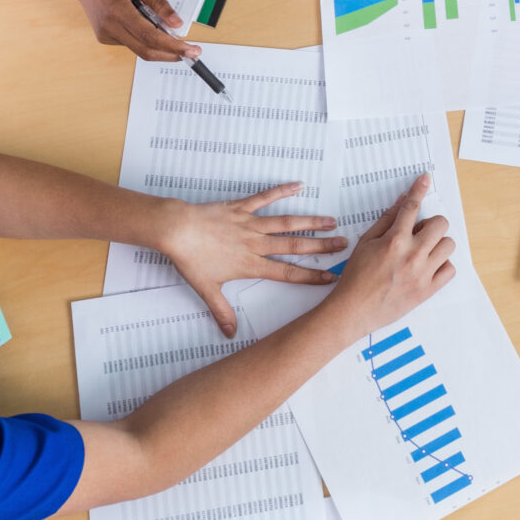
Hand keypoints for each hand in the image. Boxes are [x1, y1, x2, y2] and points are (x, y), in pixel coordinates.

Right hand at [59, 0, 195, 61]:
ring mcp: (105, 34)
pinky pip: (130, 43)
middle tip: (191, 52)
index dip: (173, 46)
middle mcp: (109, 27)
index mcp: (118, 10)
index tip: (192, 50)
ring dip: (159, 46)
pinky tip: (148, 25)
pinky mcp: (104, 36)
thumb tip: (176, 23)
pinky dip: (145, 40)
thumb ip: (159, 3)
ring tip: (173, 36)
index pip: (151, 37)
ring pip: (139, 49)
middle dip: (171, 54)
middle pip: (146, 50)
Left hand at [152, 183, 347, 336]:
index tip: (331, 277)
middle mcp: (256, 243)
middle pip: (295, 246)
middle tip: (343, 245)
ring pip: (286, 223)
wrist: (177, 230)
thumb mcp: (206, 289)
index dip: (310, 276)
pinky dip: (282, 191)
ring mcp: (250, 223)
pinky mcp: (241, 207)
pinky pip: (265, 197)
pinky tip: (298, 185)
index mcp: (251, 264)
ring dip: (310, 222)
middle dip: (321, 247)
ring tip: (331, 221)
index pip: (287, 273)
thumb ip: (222, 311)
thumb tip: (230, 333)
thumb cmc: (191, 259)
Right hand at [330, 174, 456, 330]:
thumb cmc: (356, 276)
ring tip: (423, 251)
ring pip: (449, 245)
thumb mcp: (365, 243)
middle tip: (419, 232)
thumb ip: (386, 220)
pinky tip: (428, 266)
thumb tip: (402, 200)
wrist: (354, 310)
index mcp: (395, 240)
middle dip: (431, 223)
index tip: (425, 179)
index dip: (419, 189)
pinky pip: (450, 269)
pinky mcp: (428, 290)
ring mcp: (423, 273)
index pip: (412, 207)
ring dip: (438, 244)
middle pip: (441, 224)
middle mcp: (412, 255)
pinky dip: (442, 265)